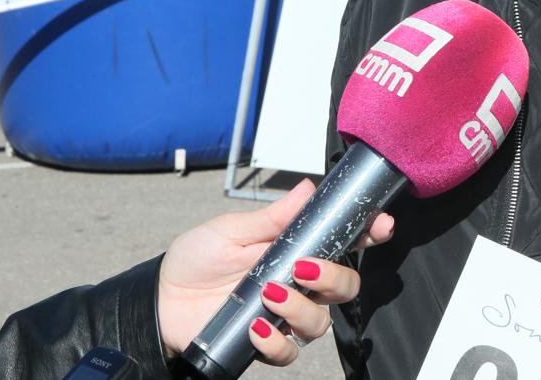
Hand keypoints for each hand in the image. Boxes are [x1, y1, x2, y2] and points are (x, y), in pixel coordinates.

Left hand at [156, 179, 393, 365]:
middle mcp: (299, 284)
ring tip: (270, 295)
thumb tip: (306, 188)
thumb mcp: (230, 231)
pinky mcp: (265, 344)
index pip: (344, 243)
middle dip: (336, 277)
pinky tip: (256, 328)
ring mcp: (284, 315)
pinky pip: (289, 351)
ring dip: (302, 309)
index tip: (380, 225)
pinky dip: (276, 342)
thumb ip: (270, 218)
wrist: (161, 301)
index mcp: (296, 250)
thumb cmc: (196, 260)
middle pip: (345, 286)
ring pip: (321, 321)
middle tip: (306, 269)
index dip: (369, 234)